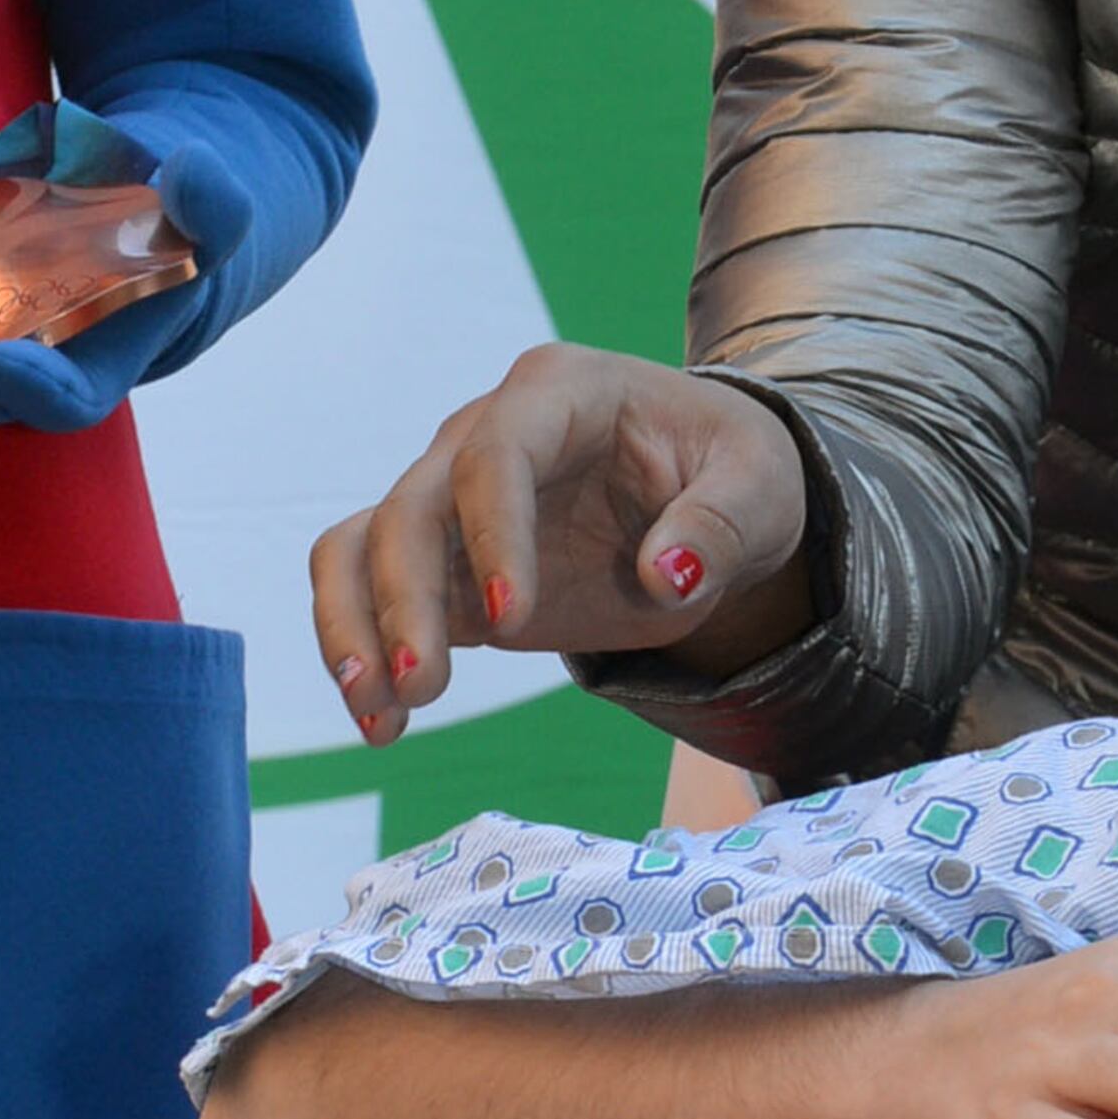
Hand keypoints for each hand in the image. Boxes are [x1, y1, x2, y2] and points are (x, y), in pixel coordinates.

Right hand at [311, 348, 811, 739]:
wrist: (710, 493)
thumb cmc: (733, 470)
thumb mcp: (761, 486)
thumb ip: (720, 525)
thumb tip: (667, 576)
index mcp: (560, 393)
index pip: (498, 453)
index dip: (494, 534)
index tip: (514, 621)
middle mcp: (483, 433)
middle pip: (412, 506)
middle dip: (405, 598)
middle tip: (424, 686)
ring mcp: (452, 499)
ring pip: (362, 546)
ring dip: (356, 629)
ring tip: (379, 718)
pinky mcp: (445, 564)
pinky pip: (370, 595)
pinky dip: (363, 653)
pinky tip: (383, 724)